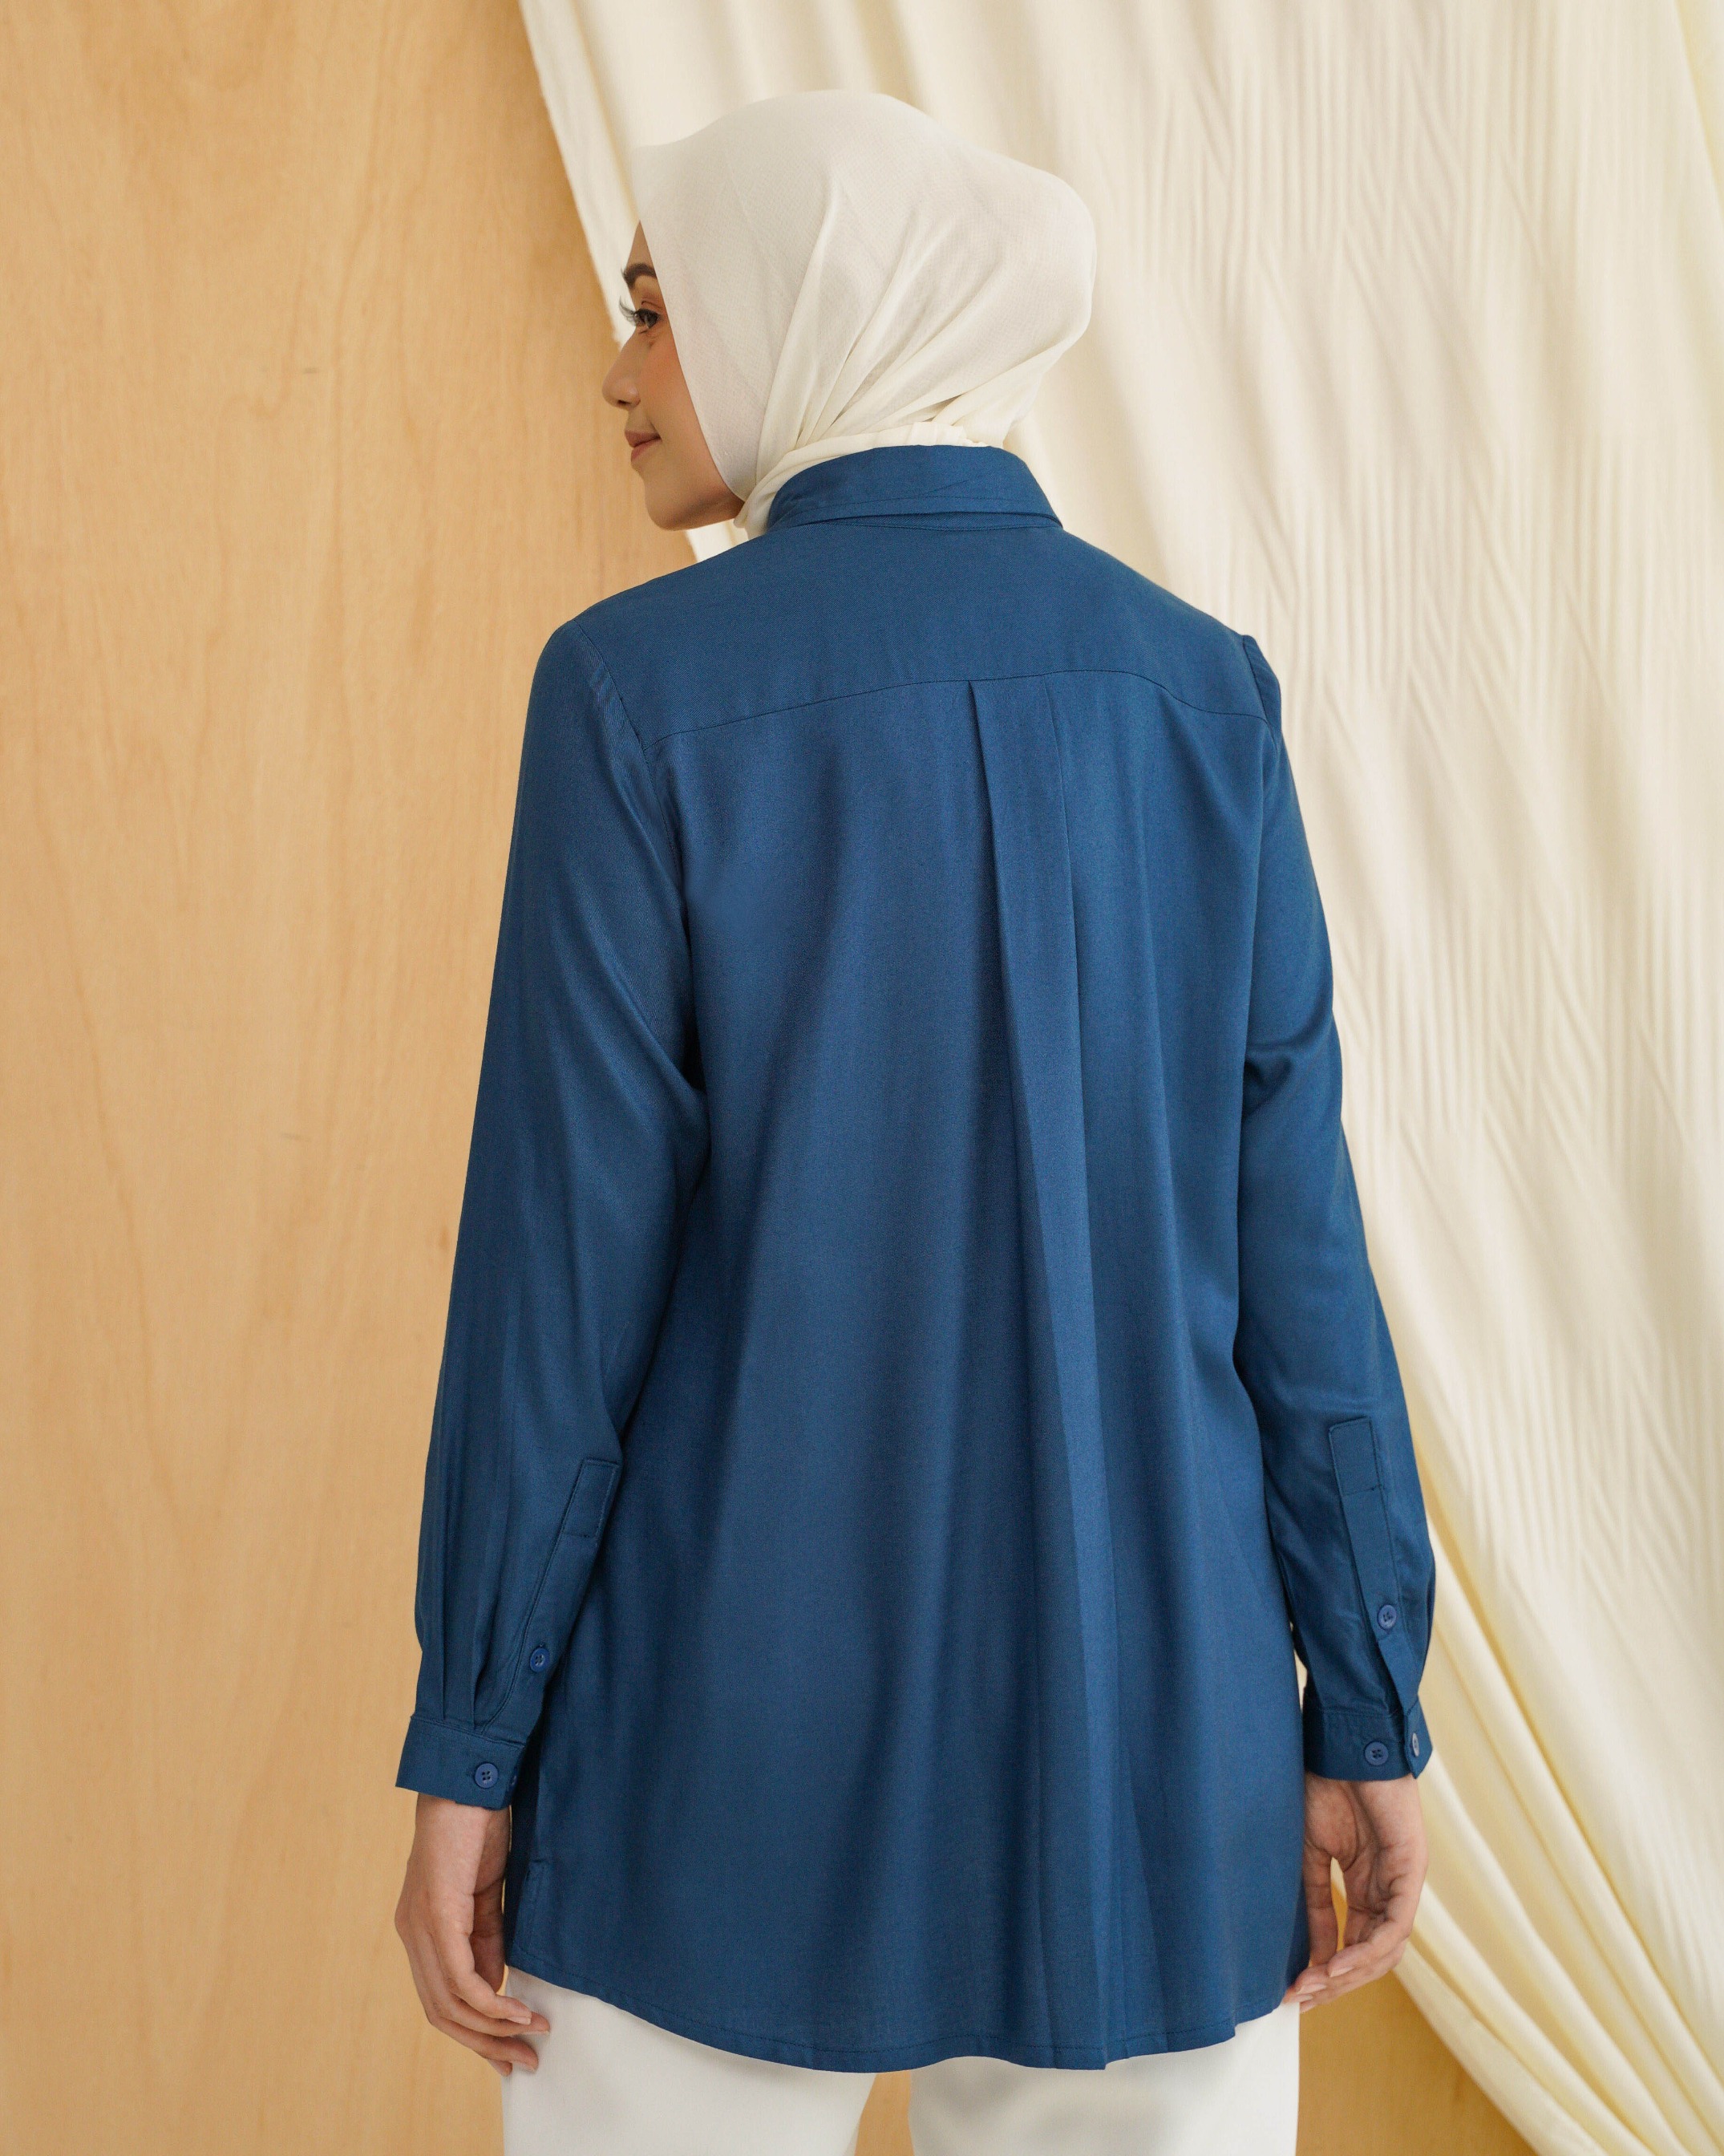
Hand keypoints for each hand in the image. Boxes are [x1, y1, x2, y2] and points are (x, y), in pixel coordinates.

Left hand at [395, 1793, 549, 2075]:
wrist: (470, 1776)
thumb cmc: (478, 1826)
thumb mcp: (486, 1894)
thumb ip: (487, 1939)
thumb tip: (496, 1987)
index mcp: (421, 1928)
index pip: (441, 2000)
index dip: (475, 2032)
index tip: (511, 2050)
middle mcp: (412, 1933)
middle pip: (441, 2014)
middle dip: (485, 2044)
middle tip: (523, 2061)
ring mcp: (421, 1925)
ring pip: (449, 2003)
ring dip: (493, 2029)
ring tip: (531, 2035)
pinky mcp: (438, 1913)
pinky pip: (460, 1977)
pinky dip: (490, 2001)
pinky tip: (518, 2008)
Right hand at [1282, 1771, 1425, 2011]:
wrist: (1341, 1744)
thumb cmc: (1324, 1786)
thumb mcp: (1311, 1853)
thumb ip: (1317, 1901)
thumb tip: (1313, 1952)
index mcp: (1368, 1884)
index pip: (1355, 1943)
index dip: (1327, 1970)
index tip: (1294, 1990)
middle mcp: (1390, 1889)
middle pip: (1372, 1955)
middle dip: (1336, 1982)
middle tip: (1302, 1998)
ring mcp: (1403, 1881)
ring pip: (1386, 1949)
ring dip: (1349, 1973)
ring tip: (1314, 1984)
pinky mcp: (1411, 1869)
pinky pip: (1395, 1925)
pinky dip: (1366, 1950)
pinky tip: (1336, 1964)